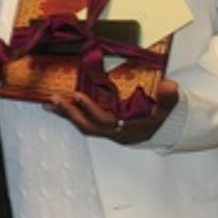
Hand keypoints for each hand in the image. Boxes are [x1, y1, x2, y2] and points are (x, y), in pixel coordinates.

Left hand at [47, 79, 178, 144]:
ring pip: (82, 125)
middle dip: (70, 113)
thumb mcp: (167, 110)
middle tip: (54, 100)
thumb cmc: (160, 119)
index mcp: (126, 129)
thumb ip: (168, 98)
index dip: (91, 108)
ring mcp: (106, 131)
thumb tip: (169, 85)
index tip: (77, 95)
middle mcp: (113, 132)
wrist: (160, 133)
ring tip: (49, 103)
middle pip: (87, 126)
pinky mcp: (101, 127)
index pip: (105, 121)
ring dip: (66, 114)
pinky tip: (58, 106)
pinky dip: (70, 114)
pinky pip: (82, 122)